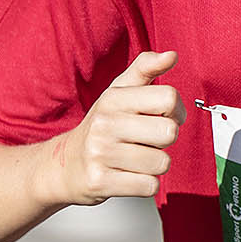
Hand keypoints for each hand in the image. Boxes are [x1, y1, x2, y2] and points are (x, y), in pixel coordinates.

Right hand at [50, 50, 185, 204]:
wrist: (63, 165)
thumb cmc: (100, 128)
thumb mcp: (118, 93)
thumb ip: (145, 69)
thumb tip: (172, 55)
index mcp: (114, 98)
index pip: (168, 98)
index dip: (177, 111)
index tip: (165, 117)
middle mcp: (105, 124)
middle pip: (169, 132)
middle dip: (164, 141)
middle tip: (147, 141)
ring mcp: (100, 154)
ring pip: (161, 162)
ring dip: (154, 165)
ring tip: (134, 159)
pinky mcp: (100, 182)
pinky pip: (148, 186)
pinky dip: (145, 184)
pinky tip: (129, 176)